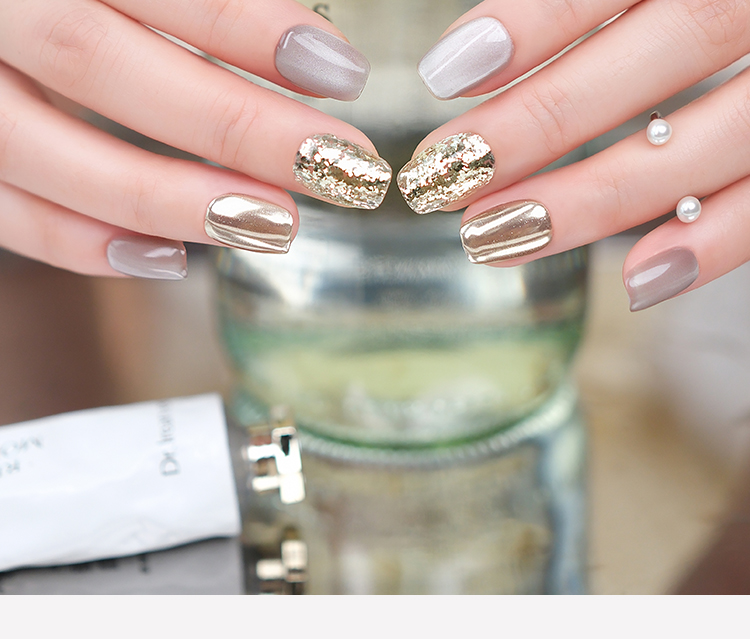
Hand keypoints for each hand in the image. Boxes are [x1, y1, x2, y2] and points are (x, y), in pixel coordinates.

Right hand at [0, 0, 385, 279]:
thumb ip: (187, 6)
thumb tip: (306, 54)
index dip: (246, 27)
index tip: (342, 73)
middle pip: (99, 64)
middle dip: (236, 126)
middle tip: (338, 165)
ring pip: (49, 153)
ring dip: (172, 200)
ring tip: (278, 224)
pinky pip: (6, 213)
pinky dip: (85, 244)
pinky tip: (170, 258)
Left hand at [400, 0, 749, 310]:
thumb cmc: (711, 3)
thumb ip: (603, 6)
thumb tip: (488, 49)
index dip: (536, 22)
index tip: (445, 74)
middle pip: (664, 54)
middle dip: (542, 122)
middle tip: (447, 173)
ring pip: (709, 141)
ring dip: (592, 199)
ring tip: (490, 236)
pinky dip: (714, 243)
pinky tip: (638, 281)